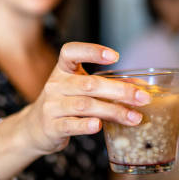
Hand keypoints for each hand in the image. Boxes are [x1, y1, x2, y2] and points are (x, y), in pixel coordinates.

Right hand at [19, 42, 151, 154]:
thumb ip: (107, 86)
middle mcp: (55, 85)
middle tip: (143, 97)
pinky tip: (99, 126)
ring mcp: (52, 106)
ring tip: (135, 117)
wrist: (35, 128)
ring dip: (113, 111)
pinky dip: (85, 125)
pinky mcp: (51, 127)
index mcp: (63, 70)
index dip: (92, 51)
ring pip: (84, 106)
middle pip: (89, 84)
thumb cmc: (66, 104)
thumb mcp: (81, 89)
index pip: (71, 52)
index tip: (115, 56)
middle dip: (120, 91)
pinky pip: (70, 125)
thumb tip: (141, 87)